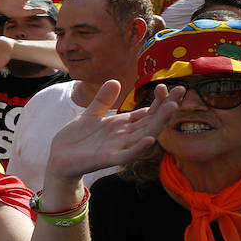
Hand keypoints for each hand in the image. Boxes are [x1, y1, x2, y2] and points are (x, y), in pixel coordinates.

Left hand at [43, 81, 183, 184]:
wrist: (58, 159)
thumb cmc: (76, 139)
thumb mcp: (89, 115)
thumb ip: (102, 101)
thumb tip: (115, 81)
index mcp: (121, 125)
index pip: (146, 112)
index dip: (158, 100)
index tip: (166, 86)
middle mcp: (124, 136)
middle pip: (151, 121)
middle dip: (166, 107)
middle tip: (181, 91)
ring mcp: (118, 147)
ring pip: (144, 135)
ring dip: (159, 123)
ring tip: (172, 108)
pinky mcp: (108, 159)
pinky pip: (127, 154)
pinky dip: (139, 148)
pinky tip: (150, 140)